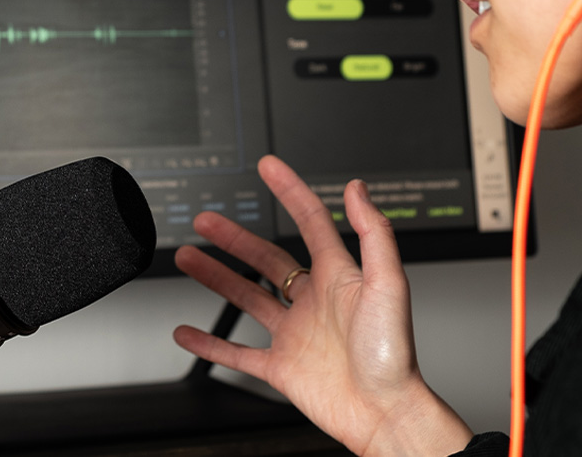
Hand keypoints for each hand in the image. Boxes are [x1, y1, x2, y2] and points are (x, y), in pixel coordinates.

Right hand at [172, 155, 472, 456]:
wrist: (385, 414)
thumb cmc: (394, 355)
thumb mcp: (388, 284)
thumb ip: (374, 233)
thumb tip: (358, 189)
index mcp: (338, 277)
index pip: (310, 222)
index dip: (289, 191)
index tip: (269, 167)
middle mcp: (314, 302)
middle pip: (266, 258)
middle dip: (234, 237)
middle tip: (206, 219)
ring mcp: (295, 334)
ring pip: (247, 298)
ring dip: (216, 278)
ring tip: (188, 259)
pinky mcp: (282, 367)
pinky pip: (237, 353)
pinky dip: (209, 344)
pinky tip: (187, 332)